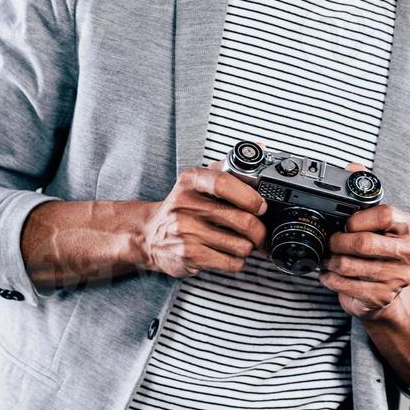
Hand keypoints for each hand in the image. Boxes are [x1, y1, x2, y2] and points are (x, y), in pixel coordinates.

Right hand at [135, 153, 267, 278]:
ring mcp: (186, 232)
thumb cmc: (180, 207)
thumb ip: (227, 167)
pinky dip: (238, 261)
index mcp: (190, 181)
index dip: (249, 196)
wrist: (148, 235)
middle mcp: (186, 205)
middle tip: (260, 231)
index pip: (224, 184)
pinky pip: (230, 262)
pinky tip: (229, 254)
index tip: (260, 205)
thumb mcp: (196, 181)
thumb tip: (259, 147)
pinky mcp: (189, 255)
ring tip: (242, 242)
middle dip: (259, 230)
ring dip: (249, 247)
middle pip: (241, 220)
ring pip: (240, 245)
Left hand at [318, 161, 409, 319]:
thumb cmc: (377, 247)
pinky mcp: (383, 297)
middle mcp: (409, 252)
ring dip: (332, 261)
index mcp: (409, 226)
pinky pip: (348, 286)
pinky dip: (332, 279)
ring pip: (351, 265)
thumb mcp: (374, 218)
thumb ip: (365, 192)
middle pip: (365, 243)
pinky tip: (330, 274)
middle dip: (339, 242)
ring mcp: (398, 277)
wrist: (386, 289)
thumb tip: (354, 168)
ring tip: (328, 258)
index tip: (347, 222)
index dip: (359, 218)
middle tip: (331, 241)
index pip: (386, 214)